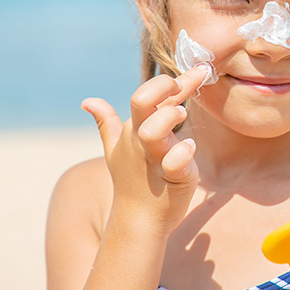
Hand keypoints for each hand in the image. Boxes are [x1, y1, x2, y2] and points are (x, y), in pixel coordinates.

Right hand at [81, 64, 211, 234]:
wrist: (138, 221)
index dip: (176, 79)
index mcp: (133, 130)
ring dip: (169, 118)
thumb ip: (107, 124)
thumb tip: (88, 101)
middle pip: (141, 102)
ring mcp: (153, 159)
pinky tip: (190, 149)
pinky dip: (183, 154)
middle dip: (163, 88)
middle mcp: (140, 141)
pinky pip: (175, 161)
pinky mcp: (171, 177)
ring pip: (153, 131)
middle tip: (181, 88)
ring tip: (183, 116)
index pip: (149, 95)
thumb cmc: (132, 181)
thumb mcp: (115, 150)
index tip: (202, 69)